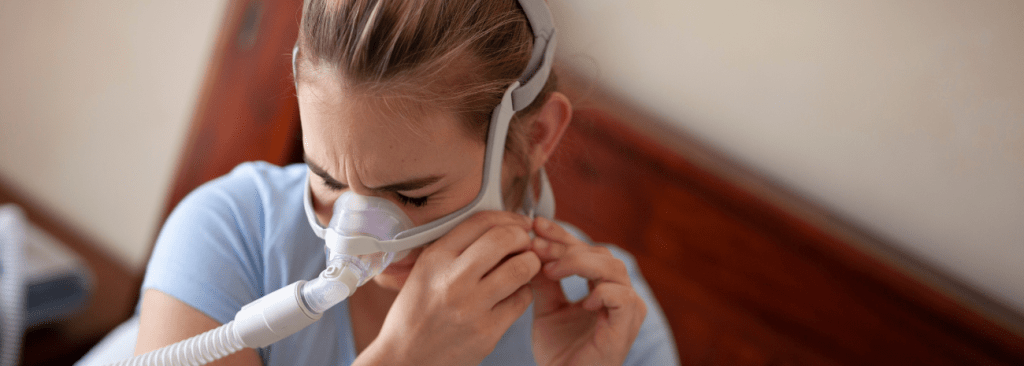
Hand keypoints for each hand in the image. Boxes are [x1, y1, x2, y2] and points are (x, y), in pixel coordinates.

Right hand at [361, 211, 540, 365]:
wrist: (405, 359)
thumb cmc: (416, 313)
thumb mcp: (424, 272)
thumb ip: (455, 249)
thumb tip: (499, 227)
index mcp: (435, 259)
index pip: (481, 221)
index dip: (508, 217)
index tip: (518, 223)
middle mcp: (453, 279)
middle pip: (505, 239)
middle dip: (523, 238)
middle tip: (525, 245)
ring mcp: (472, 306)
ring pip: (521, 268)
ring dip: (530, 263)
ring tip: (525, 267)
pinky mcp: (487, 331)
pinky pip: (522, 299)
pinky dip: (523, 292)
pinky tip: (513, 294)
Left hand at [529, 217, 646, 365]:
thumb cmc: (560, 352)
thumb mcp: (546, 308)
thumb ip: (543, 281)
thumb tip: (530, 248)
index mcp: (603, 286)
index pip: (585, 250)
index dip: (562, 235)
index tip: (536, 225)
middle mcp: (620, 293)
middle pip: (599, 253)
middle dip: (565, 246)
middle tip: (537, 245)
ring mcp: (627, 309)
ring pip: (612, 268)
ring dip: (578, 263)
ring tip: (550, 269)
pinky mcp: (627, 326)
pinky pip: (622, 298)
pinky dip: (600, 294)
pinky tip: (580, 301)